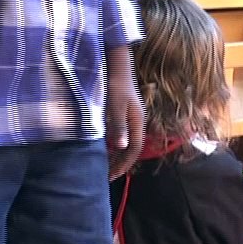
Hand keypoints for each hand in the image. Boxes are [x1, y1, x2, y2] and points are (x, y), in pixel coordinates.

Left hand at [105, 46, 143, 180]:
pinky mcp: (125, 114)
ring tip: (106, 167)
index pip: (134, 149)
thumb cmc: (116, 86)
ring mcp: (132, 118)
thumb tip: (122, 148)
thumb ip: (118, 126)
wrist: (118, 67)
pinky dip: (115, 145)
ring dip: (118, 156)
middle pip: (132, 149)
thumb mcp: (115, 107)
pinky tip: (105, 149)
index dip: (124, 164)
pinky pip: (122, 135)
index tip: (112, 176)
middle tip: (108, 176)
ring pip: (127, 143)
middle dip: (121, 164)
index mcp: (137, 122)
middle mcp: (137, 122)